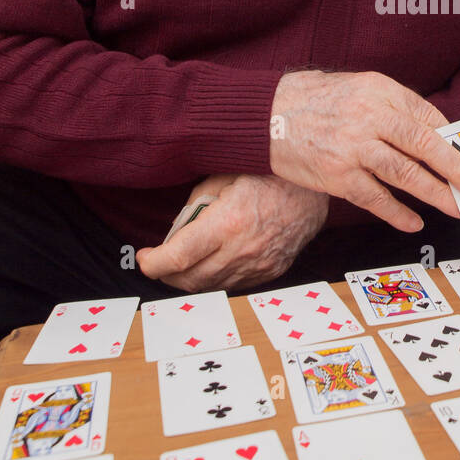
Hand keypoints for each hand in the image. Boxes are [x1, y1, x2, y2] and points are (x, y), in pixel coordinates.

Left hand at [135, 173, 328, 292]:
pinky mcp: (271, 271)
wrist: (314, 184)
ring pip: (211, 286)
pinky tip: (211, 262)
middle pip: (190, 279)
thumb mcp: (223, 176)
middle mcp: (243, 250)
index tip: (145, 258)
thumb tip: (178, 230)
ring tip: (182, 262)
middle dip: (167, 274)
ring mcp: (259, 265)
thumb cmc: (268, 173)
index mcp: (228, 223)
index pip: (179, 257)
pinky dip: (216, 278)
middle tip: (158, 261)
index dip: (154, 263)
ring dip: (190, 278)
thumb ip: (196, 206)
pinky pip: (234, 285)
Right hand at [269, 69, 459, 231]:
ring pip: (405, 174)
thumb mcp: (359, 87)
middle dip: (457, 168)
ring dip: (435, 194)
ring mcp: (353, 148)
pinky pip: (375, 198)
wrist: (266, 115)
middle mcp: (370, 116)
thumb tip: (433, 134)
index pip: (427, 116)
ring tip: (456, 208)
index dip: (453, 140)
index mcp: (380, 90)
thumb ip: (394, 107)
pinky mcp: (336, 176)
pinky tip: (414, 222)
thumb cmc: (315, 100)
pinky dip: (397, 212)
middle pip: (424, 145)